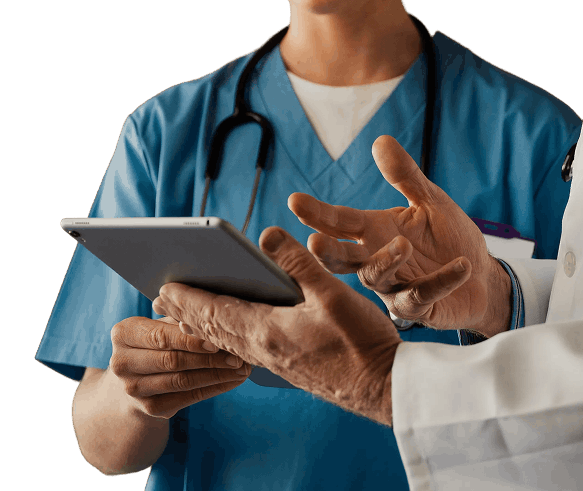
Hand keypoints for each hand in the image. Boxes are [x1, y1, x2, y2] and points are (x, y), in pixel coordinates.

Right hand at [108, 315, 251, 419]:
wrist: (134, 377)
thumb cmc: (157, 340)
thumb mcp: (162, 323)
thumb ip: (179, 318)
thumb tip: (208, 310)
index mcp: (124, 333)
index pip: (162, 337)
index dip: (192, 339)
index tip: (219, 339)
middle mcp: (121, 363)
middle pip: (173, 361)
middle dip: (210, 358)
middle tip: (239, 355)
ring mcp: (133, 389)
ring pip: (182, 381)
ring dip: (216, 375)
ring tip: (242, 369)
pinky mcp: (148, 408)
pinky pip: (186, 398)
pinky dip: (213, 388)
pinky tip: (232, 380)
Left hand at [152, 226, 401, 425]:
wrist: (381, 388)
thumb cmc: (361, 342)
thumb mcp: (332, 293)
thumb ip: (298, 263)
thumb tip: (266, 235)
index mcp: (268, 331)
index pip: (216, 312)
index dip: (189, 298)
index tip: (165, 285)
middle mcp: (264, 350)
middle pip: (214, 329)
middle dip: (187, 312)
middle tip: (161, 298)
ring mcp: (275, 361)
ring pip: (228, 341)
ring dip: (204, 325)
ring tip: (185, 315)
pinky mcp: (288, 366)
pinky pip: (243, 349)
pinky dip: (226, 336)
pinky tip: (231, 333)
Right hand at [289, 135, 510, 335]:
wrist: (481, 277)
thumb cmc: (448, 237)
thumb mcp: (429, 201)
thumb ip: (405, 176)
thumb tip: (380, 140)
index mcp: (375, 231)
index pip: (342, 221)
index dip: (318, 213)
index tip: (295, 200)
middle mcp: (378, 259)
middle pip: (345, 258)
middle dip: (328, 252)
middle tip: (314, 242)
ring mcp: (395, 287)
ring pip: (378, 278)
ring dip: (386, 261)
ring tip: (403, 245)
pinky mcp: (419, 308)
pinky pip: (425, 295)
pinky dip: (442, 280)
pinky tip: (461, 265)